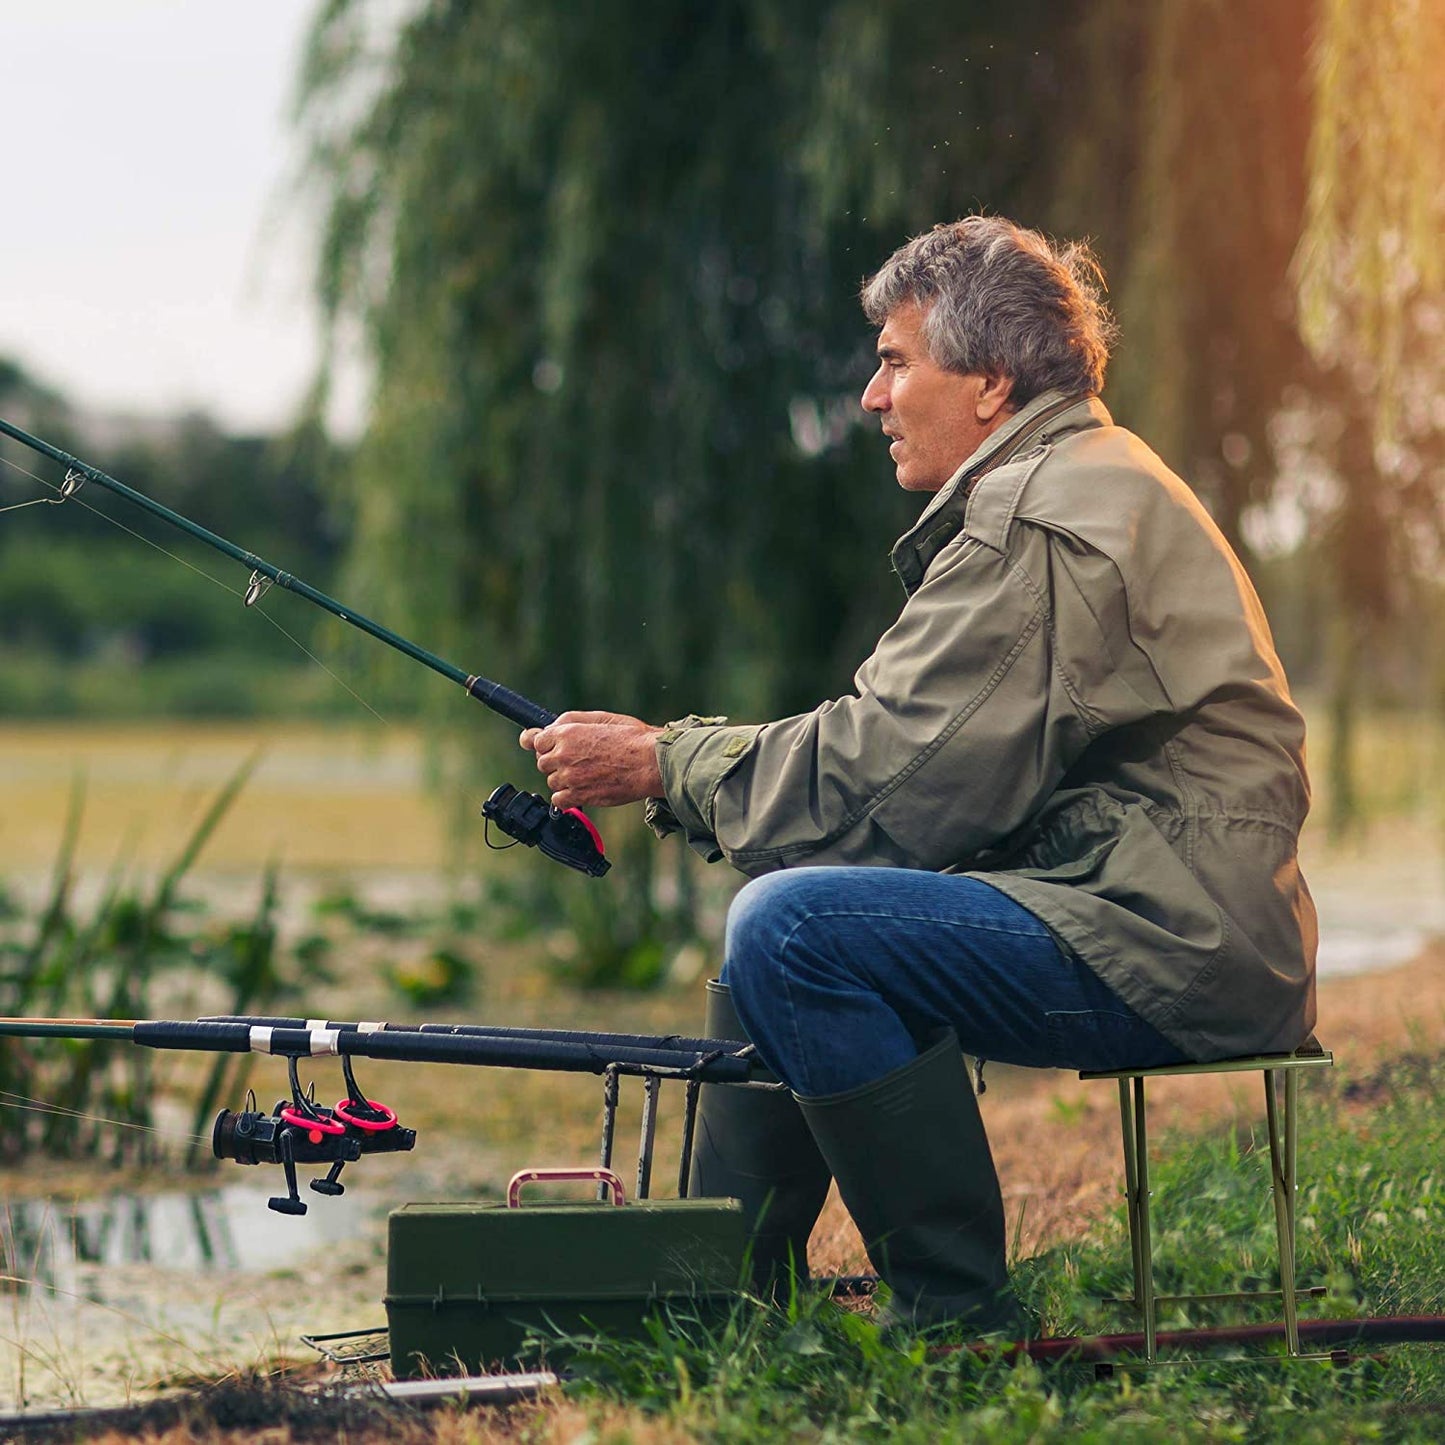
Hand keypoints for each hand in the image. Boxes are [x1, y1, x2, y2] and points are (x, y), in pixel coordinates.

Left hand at [519, 710, 664, 809]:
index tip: (545, 746)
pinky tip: (583, 788)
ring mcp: (569, 777)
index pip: (536, 740)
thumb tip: (551, 726)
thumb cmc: (632, 739)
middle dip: (556, 761)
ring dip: (564, 779)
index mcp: (567, 733)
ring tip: (588, 773)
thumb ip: (572, 721)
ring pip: (552, 781)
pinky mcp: (578, 796)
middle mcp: (563, 754)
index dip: (543, 743)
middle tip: (578, 760)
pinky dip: (567, 796)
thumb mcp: (601, 717)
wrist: (650, 763)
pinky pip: (558, 800)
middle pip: (542, 762)